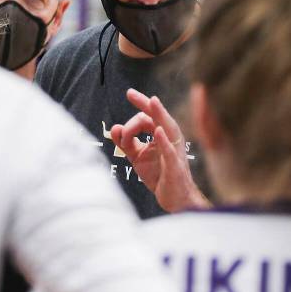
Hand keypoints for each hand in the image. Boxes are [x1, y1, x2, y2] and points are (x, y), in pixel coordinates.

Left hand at [109, 89, 210, 212]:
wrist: (176, 199)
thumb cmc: (159, 175)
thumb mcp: (138, 156)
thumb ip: (126, 142)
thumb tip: (114, 128)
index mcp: (162, 136)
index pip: (150, 116)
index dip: (140, 104)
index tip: (129, 93)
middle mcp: (170, 140)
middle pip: (158, 118)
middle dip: (145, 105)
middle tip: (130, 94)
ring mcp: (174, 152)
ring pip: (168, 128)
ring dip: (159, 115)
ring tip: (152, 102)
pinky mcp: (175, 167)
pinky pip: (170, 152)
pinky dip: (164, 142)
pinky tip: (158, 132)